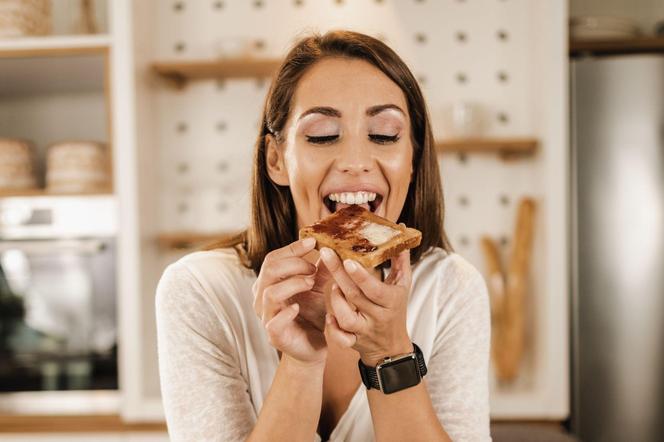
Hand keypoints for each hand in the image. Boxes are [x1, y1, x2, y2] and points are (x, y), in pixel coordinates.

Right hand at [252, 238, 327, 365]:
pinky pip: (273, 322)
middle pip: (269, 270)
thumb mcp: (317, 287)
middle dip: (294, 264)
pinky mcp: (274, 336)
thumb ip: (320, 269)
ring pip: (270, 293)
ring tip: (311, 283)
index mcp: (269, 282)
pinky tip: (299, 307)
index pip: (273, 258)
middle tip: (313, 268)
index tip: (313, 241)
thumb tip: (329, 246)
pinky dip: (286, 312)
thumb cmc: (310, 314)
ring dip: (293, 284)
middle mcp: (262, 297)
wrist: (312, 346)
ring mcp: (266, 316)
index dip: (292, 248)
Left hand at [319, 248, 413, 366]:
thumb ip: (400, 259)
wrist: (392, 347)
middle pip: (355, 296)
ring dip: (335, 300)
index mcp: (390, 301)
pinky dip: (332, 327)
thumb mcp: (402, 284)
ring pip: (346, 318)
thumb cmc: (396, 308)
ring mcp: (365, 330)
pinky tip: (328, 315)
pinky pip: (341, 338)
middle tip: (326, 253)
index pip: (374, 289)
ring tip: (333, 285)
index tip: (347, 260)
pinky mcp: (353, 341)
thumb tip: (401, 230)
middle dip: (338, 274)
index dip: (361, 276)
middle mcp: (377, 316)